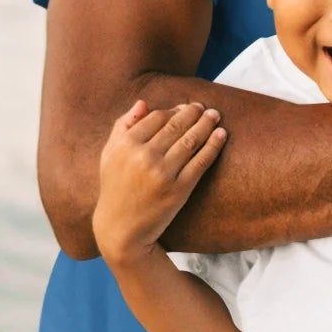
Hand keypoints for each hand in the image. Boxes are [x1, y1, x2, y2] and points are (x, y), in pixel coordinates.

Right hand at [92, 101, 226, 265]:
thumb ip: (123, 126)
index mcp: (126, 144)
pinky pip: (201, 162)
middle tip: (205, 108)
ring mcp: (163, 173)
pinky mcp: (179, 189)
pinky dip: (213, 146)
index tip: (186, 108)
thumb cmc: (116, 187)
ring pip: (191, 141)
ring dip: (207, 125)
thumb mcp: (109, 154)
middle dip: (194, 113)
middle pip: (177, 125)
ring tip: (216, 116)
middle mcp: (144, 156)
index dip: (175, 110)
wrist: (121, 228)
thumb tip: (144, 103)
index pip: (158, 117)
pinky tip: (221, 135)